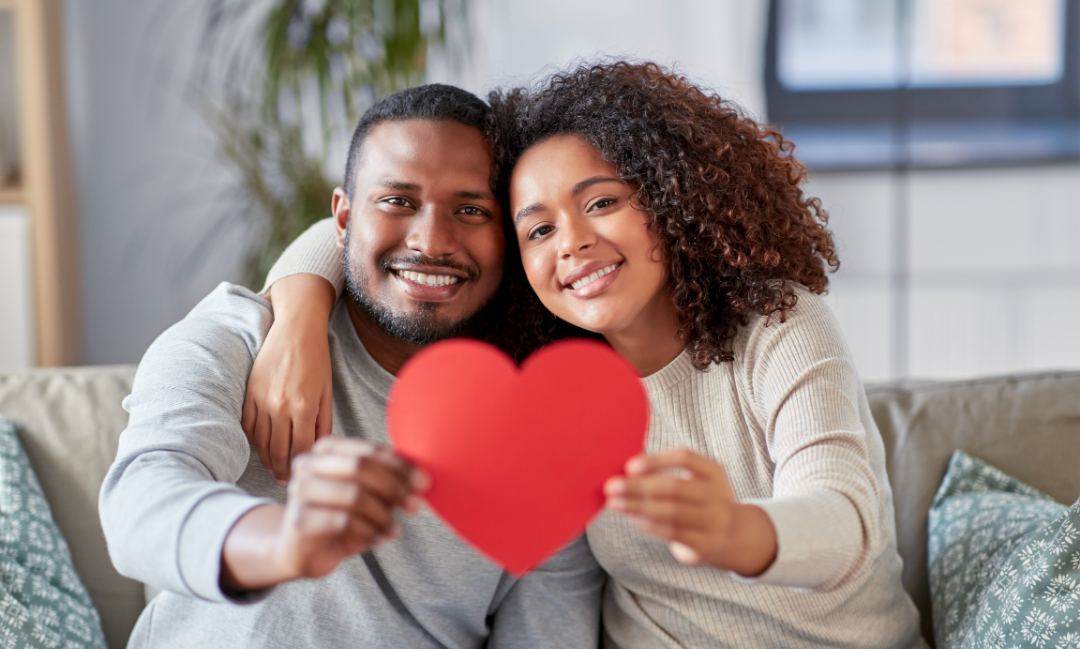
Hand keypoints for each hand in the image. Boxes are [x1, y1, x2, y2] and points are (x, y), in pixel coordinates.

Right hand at [222, 438, 429, 590]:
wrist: (297, 549)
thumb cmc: (334, 516)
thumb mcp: (360, 492)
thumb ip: (383, 480)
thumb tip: (421, 479)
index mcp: (325, 450)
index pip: (368, 450)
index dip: (400, 466)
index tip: (424, 482)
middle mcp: (308, 465)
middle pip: (361, 467)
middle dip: (394, 487)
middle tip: (415, 505)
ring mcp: (300, 492)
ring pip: (355, 496)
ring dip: (383, 515)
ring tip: (394, 529)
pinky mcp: (299, 521)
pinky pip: (345, 522)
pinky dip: (368, 532)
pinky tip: (377, 538)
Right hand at [243, 274, 336, 483]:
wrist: (296, 329)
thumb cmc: (317, 359)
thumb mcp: (327, 392)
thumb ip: (323, 422)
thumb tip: (317, 447)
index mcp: (304, 408)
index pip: (301, 449)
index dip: (300, 465)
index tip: (300, 475)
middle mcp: (280, 407)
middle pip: (278, 450)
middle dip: (281, 469)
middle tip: (283, 480)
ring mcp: (261, 400)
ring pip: (260, 441)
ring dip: (266, 458)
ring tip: (272, 467)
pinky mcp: (249, 393)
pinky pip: (248, 425)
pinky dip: (252, 439)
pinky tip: (260, 447)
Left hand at [604, 448, 776, 576]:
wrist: (730, 535)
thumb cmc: (697, 501)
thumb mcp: (693, 481)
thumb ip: (664, 473)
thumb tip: (624, 472)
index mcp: (714, 471)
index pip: (685, 458)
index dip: (656, 461)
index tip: (629, 466)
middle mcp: (718, 495)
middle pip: (674, 487)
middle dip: (638, 486)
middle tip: (611, 486)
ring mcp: (714, 521)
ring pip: (671, 512)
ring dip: (638, 506)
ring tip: (614, 503)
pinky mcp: (704, 544)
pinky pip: (672, 532)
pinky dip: (649, 524)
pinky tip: (632, 517)